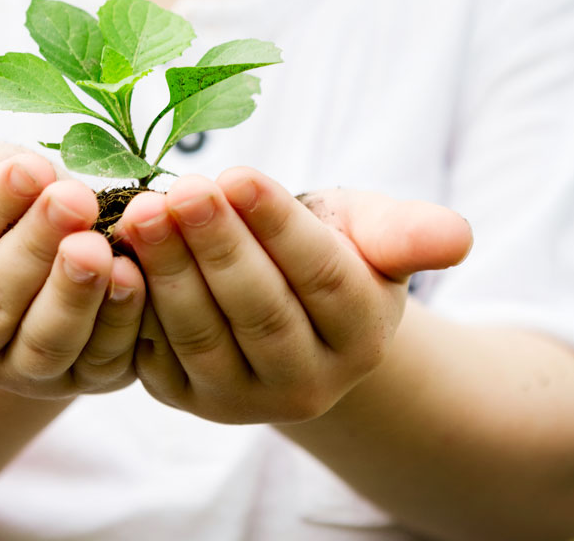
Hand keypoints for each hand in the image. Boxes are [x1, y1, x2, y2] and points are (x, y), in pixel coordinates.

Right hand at [0, 141, 145, 398]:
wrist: (61, 251)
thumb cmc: (12, 206)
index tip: (29, 167)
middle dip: (35, 247)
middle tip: (72, 198)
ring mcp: (28, 366)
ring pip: (46, 342)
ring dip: (74, 294)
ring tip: (98, 247)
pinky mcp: (88, 375)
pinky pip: (103, 358)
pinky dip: (120, 320)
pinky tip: (135, 276)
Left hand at [117, 169, 471, 424]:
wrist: (287, 305)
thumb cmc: (332, 250)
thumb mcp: (372, 232)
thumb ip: (408, 233)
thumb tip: (457, 237)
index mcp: (362, 334)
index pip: (322, 277)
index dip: (278, 228)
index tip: (238, 175)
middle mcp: (308, 381)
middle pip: (260, 310)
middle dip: (217, 246)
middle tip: (180, 190)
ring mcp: (244, 397)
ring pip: (204, 335)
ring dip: (169, 271)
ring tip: (143, 212)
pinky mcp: (187, 396)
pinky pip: (157, 354)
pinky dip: (135, 304)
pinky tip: (116, 255)